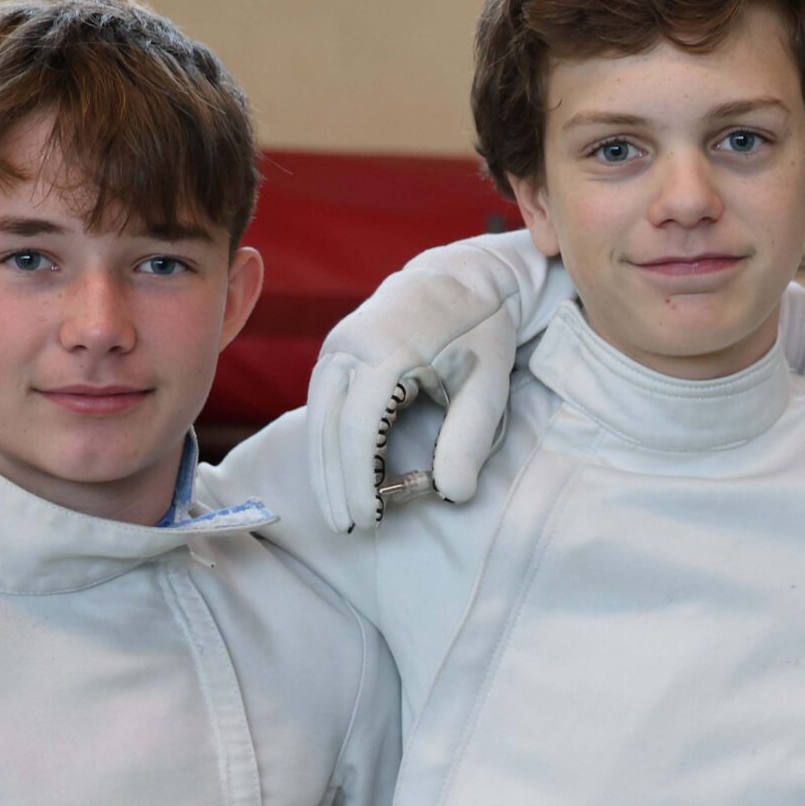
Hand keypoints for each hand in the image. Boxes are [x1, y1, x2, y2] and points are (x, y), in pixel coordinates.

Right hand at [308, 242, 537, 531]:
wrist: (462, 278)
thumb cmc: (480, 333)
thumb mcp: (488, 384)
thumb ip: (470, 439)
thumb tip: (453, 494)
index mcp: (386, 350)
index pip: (359, 428)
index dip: (359, 479)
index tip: (370, 519)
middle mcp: (350, 346)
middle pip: (327, 426)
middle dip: (334, 482)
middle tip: (348, 527)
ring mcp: (337, 346)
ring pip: (316, 417)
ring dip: (324, 467)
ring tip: (339, 511)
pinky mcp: (337, 352)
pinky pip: (322, 404)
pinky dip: (327, 443)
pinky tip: (339, 475)